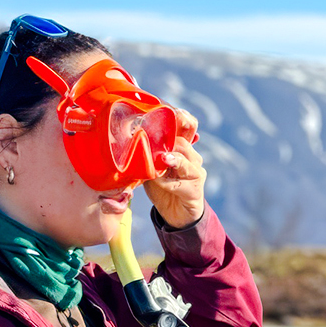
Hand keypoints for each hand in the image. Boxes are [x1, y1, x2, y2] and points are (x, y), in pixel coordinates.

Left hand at [142, 108, 204, 228]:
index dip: (183, 119)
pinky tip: (157, 179)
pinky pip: (180, 183)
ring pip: (185, 161)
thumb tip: (129, 143)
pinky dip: (167, 181)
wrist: (176, 214)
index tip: (174, 112)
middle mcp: (193, 158)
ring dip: (170, 160)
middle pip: (183, 143)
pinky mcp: (194, 190)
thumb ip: (147, 157)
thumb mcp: (151, 169)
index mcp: (183, 149)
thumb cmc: (163, 188)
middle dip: (169, 141)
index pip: (188, 128)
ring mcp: (196, 173)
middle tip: (152, 140)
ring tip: (161, 159)